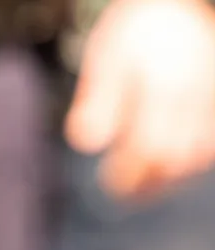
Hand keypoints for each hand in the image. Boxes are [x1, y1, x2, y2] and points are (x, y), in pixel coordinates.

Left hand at [65, 0, 214, 199]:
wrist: (173, 4)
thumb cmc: (133, 35)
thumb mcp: (106, 60)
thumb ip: (97, 101)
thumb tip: (87, 143)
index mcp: (165, 88)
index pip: (151, 148)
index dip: (130, 174)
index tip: (110, 182)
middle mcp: (196, 96)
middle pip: (178, 158)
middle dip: (150, 182)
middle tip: (122, 191)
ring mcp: (211, 99)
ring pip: (200, 154)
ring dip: (172, 176)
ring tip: (143, 185)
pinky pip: (211, 142)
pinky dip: (191, 161)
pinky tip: (168, 167)